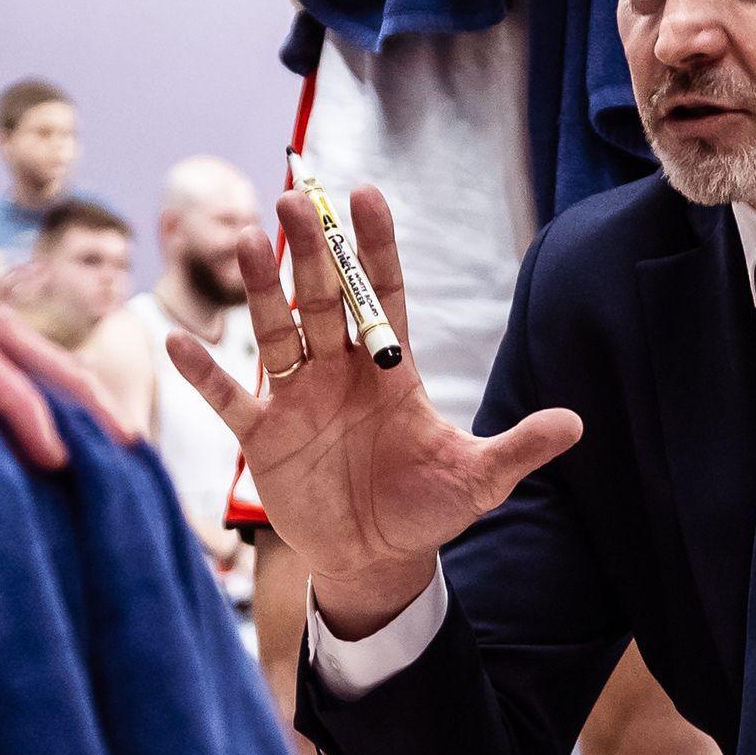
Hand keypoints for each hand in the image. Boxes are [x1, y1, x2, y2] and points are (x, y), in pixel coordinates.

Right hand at [162, 184, 578, 632]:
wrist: (378, 558)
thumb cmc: (427, 509)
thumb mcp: (478, 479)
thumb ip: (518, 447)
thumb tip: (576, 422)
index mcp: (390, 369)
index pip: (382, 293)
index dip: (373, 247)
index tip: (365, 195)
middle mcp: (340, 371)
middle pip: (323, 299)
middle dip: (310, 252)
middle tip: (295, 198)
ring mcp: (297, 399)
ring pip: (275, 332)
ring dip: (260, 290)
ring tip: (247, 242)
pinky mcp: (263, 437)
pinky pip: (229, 397)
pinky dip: (204, 373)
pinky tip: (179, 342)